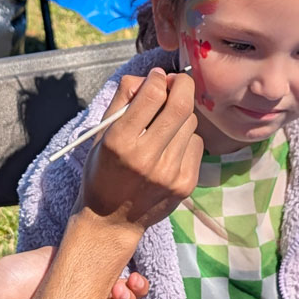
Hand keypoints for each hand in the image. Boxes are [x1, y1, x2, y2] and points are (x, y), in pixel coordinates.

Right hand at [79, 69, 202, 234]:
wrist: (112, 221)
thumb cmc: (103, 172)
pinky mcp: (185, 184)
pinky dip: (186, 138)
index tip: (156, 77)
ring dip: (181, 115)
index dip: (157, 78)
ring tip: (165, 124)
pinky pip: (197, 144)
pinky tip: (171, 147)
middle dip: (181, 84)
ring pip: (191, 123)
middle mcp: (146, 158)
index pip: (152, 95)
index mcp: (120, 142)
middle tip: (175, 82)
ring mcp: (170, 173)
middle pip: (180, 105)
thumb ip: (123, 100)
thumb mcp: (101, 134)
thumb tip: (152, 77)